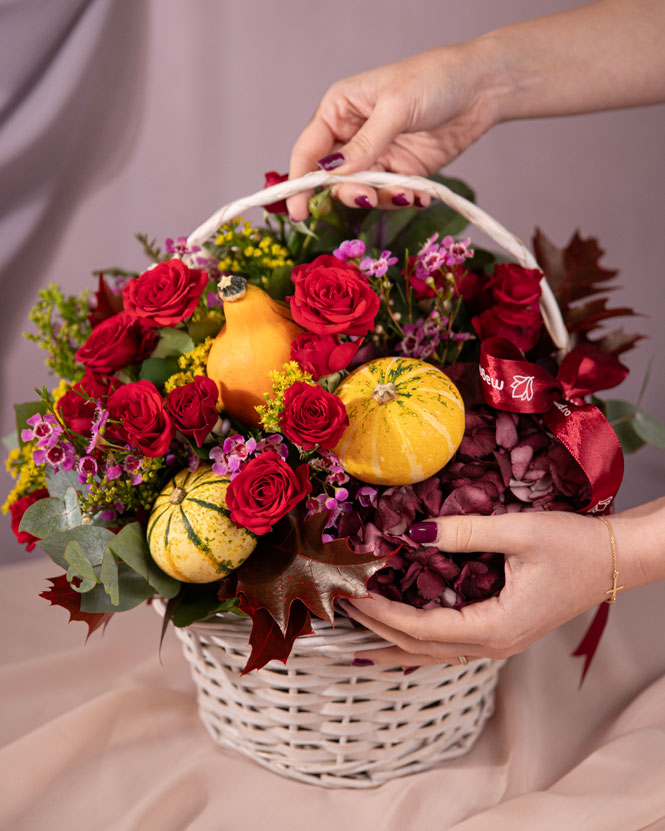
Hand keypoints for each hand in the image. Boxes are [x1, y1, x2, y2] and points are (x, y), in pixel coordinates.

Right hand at [287, 44, 498, 220]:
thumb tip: (332, 171)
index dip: (299, 182)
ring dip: (381, 199)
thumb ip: (365, 144)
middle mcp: (352, 135)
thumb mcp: (396, 107)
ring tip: (407, 193)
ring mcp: (376, 156)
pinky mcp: (400, 172)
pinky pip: (389, 196)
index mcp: (339, 109)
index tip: (298, 212)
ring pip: (361, 192)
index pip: (308, 151)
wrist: (481, 89)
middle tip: (369, 197)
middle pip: (332, 179)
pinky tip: (419, 196)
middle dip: (349, 192)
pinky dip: (401, 201)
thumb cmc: (434, 80)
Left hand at [341, 505, 662, 666]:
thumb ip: (464, 533)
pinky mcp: (501, 630)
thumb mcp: (519, 532)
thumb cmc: (574, 546)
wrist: (616, 560)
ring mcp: (498, 642)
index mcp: (494, 628)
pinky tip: (401, 637)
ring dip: (393, 644)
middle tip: (340, 612)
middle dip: (377, 632)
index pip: (420, 627)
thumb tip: (413, 531)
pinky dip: (418, 641)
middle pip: (420, 648)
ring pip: (433, 653)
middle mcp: (492, 645)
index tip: (351, 592)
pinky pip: (450, 645)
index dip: (381, 611)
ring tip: (356, 640)